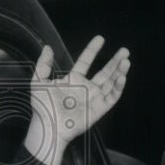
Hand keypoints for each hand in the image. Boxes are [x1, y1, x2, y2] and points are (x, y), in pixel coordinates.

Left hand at [24, 35, 129, 164]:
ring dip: (120, 71)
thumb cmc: (43, 107)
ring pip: (111, 82)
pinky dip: (118, 86)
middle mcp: (86, 88)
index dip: (93, 50)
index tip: (100, 38)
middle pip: (105, 72)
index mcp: (74, 80)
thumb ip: (43, 64)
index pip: (86, 61)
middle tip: (125, 50)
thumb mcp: (39, 82)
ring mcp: (94, 98)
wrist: (48, 126)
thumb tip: (48, 47)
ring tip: (126, 60)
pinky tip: (122, 76)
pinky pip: (112, 96)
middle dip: (115, 61)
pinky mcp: (99, 109)